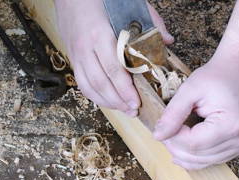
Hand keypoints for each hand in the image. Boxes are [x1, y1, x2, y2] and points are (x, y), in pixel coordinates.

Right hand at [55, 0, 173, 115]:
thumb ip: (150, 22)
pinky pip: (81, 83)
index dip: (124, 90)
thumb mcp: (129, 4)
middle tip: (132, 110)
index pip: (113, 70)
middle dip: (117, 101)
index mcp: (99, 35)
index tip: (136, 102)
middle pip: (100, 83)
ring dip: (106, 101)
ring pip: (88, 87)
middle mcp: (85, 48)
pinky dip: (94, 95)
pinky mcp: (72, 58)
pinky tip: (106, 99)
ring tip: (122, 109)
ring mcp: (76, 55)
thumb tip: (166, 42)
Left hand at [153, 59, 238, 169]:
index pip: (192, 144)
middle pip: (196, 156)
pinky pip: (211, 160)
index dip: (172, 138)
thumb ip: (172, 114)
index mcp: (231, 125)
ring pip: (202, 162)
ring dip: (182, 153)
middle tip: (163, 132)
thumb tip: (157, 136)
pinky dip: (193, 157)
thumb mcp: (189, 91)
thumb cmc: (216, 77)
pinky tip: (181, 149)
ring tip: (172, 137)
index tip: (162, 127)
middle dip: (175, 147)